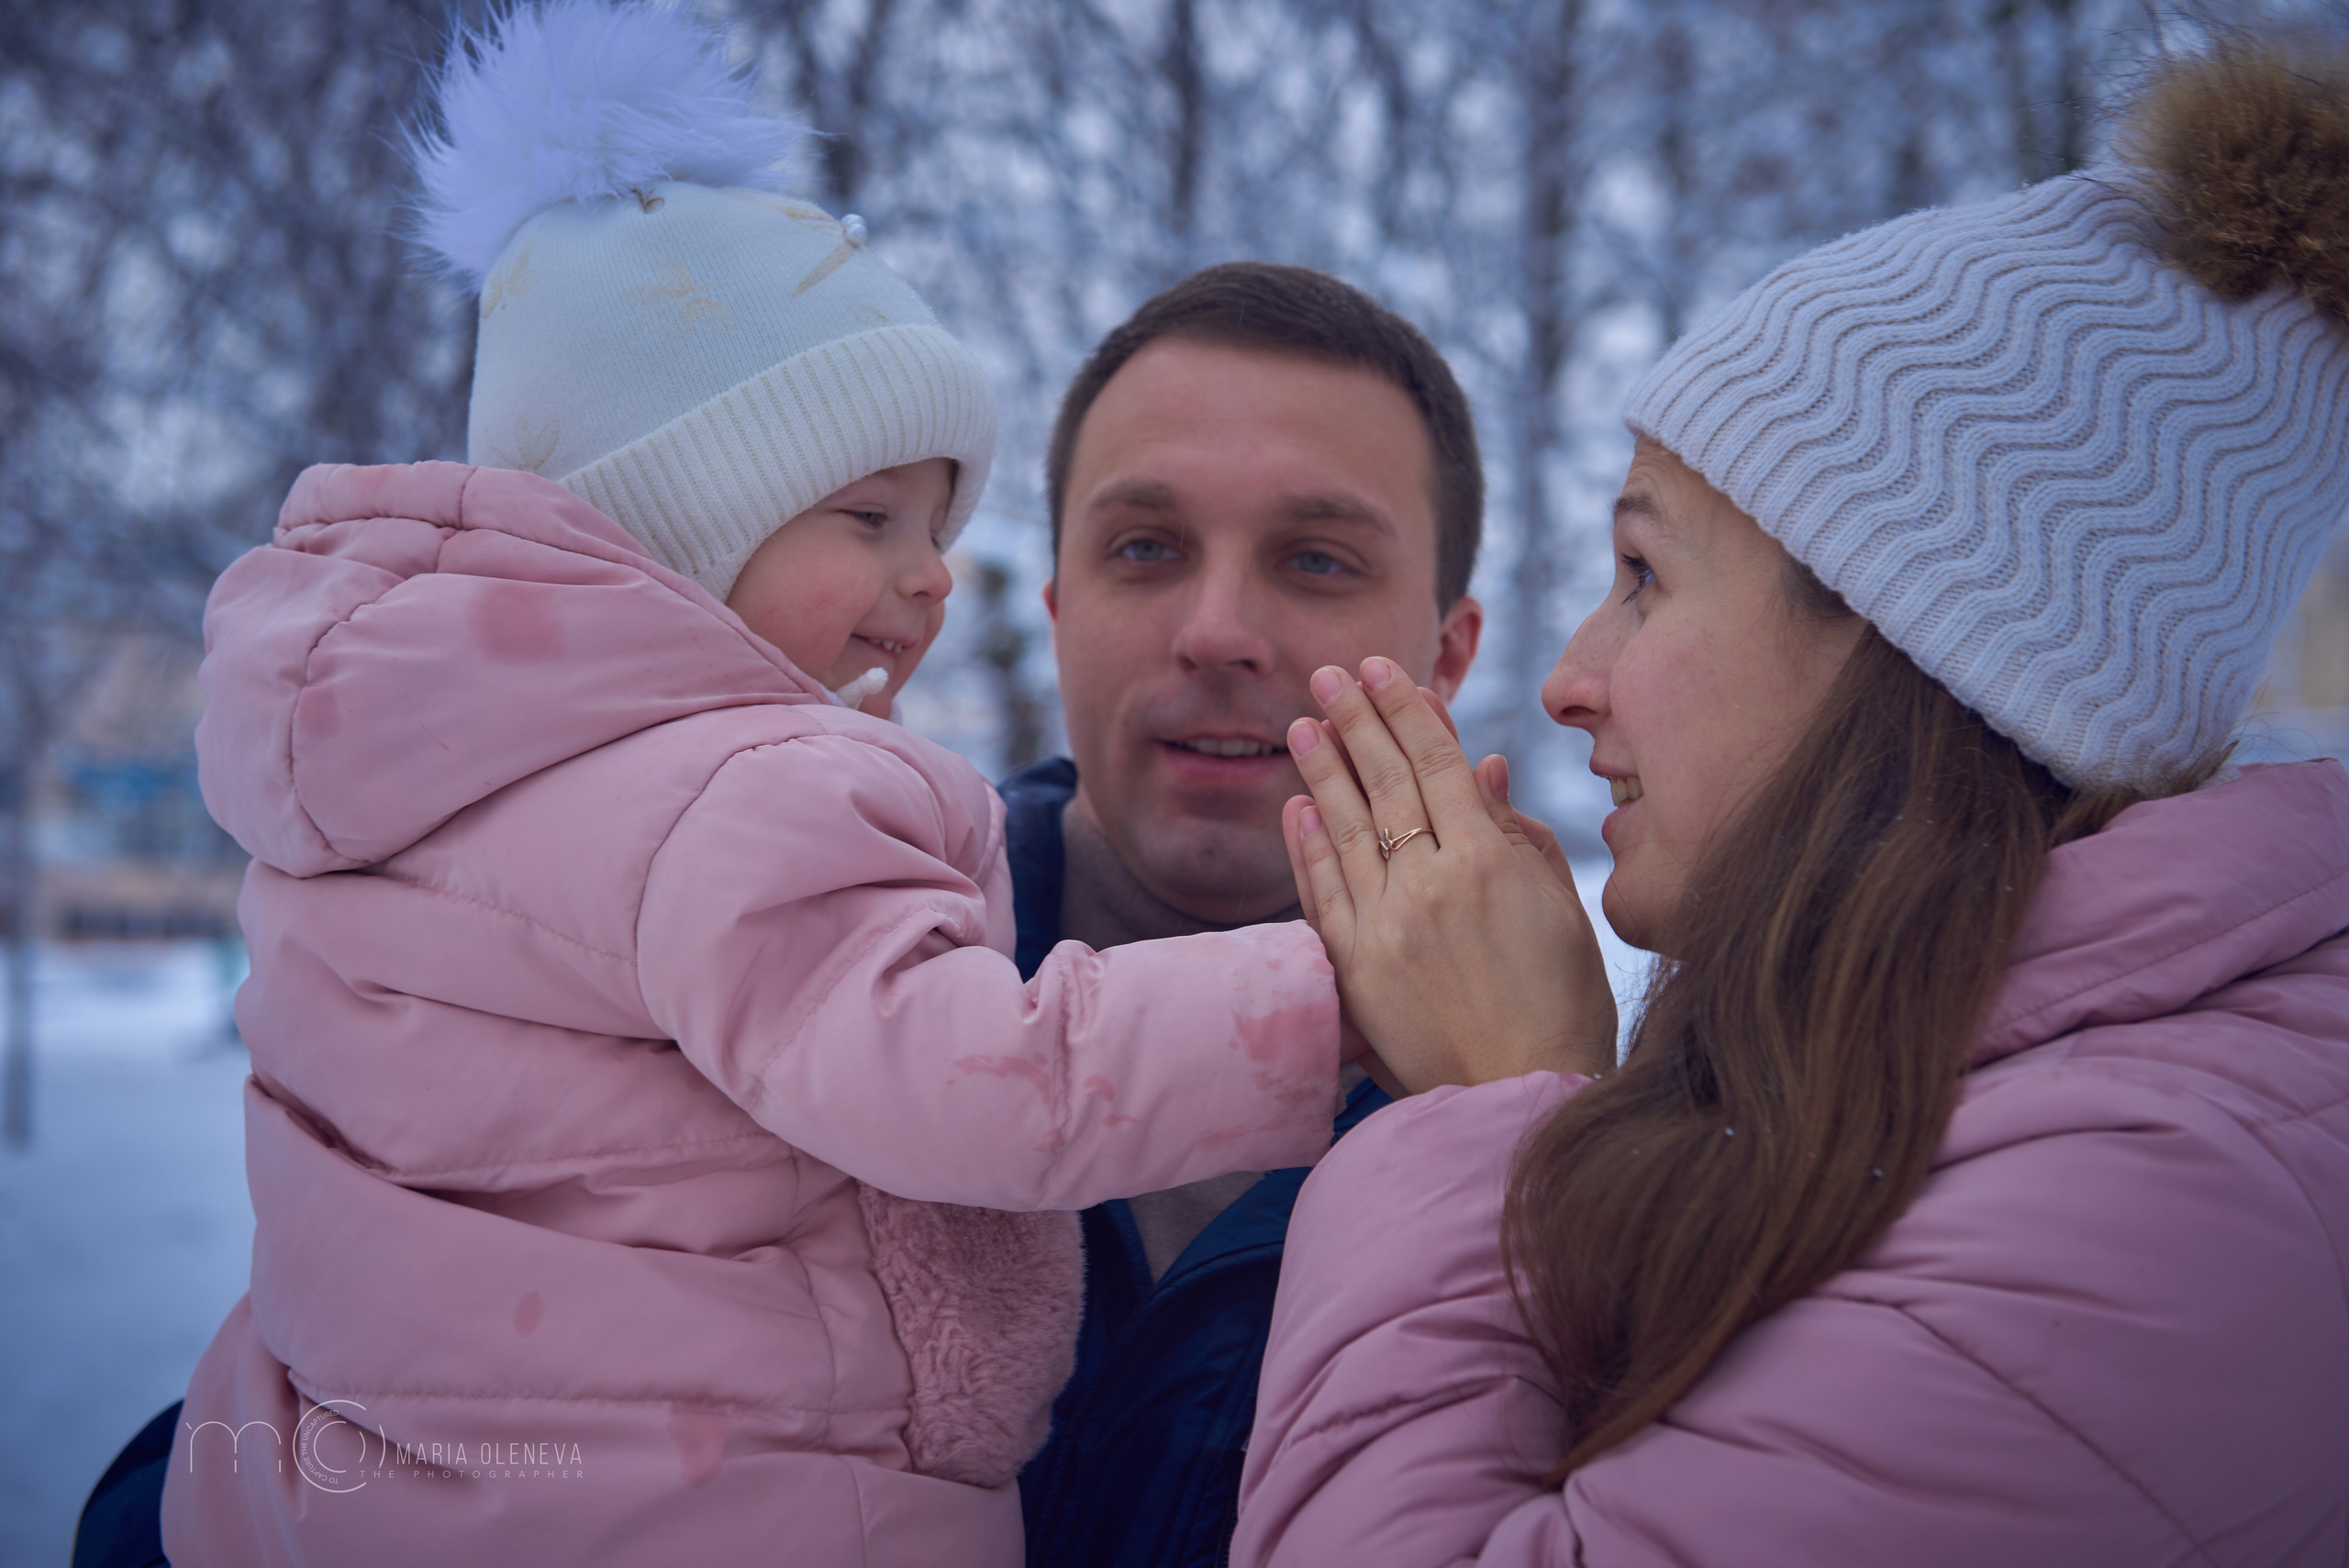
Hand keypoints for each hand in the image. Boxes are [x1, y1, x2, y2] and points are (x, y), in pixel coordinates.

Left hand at [1281, 657, 1616, 1093]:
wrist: (1524, 1098)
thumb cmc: (1564, 1006)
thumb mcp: (1560, 911)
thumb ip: (1517, 835)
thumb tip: (1482, 767)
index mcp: (1489, 863)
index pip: (1439, 764)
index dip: (1407, 712)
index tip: (1383, 670)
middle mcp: (1431, 884)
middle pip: (1387, 783)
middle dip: (1356, 721)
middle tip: (1331, 675)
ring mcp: (1387, 925)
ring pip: (1346, 828)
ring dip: (1322, 771)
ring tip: (1303, 723)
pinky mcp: (1356, 967)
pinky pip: (1323, 892)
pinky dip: (1307, 846)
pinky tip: (1296, 806)